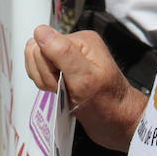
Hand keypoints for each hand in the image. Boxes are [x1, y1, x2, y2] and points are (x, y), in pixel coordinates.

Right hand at [25, 25, 143, 150]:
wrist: (119, 124)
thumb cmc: (107, 104)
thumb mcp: (85, 79)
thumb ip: (62, 53)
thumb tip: (40, 31)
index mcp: (80, 40)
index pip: (42, 44)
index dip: (47, 67)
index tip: (64, 81)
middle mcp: (74, 45)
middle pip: (37, 53)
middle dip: (47, 76)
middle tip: (67, 89)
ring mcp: (68, 59)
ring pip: (37, 63)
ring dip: (46, 82)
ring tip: (66, 92)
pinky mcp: (64, 72)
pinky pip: (42, 73)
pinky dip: (47, 85)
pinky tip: (61, 93)